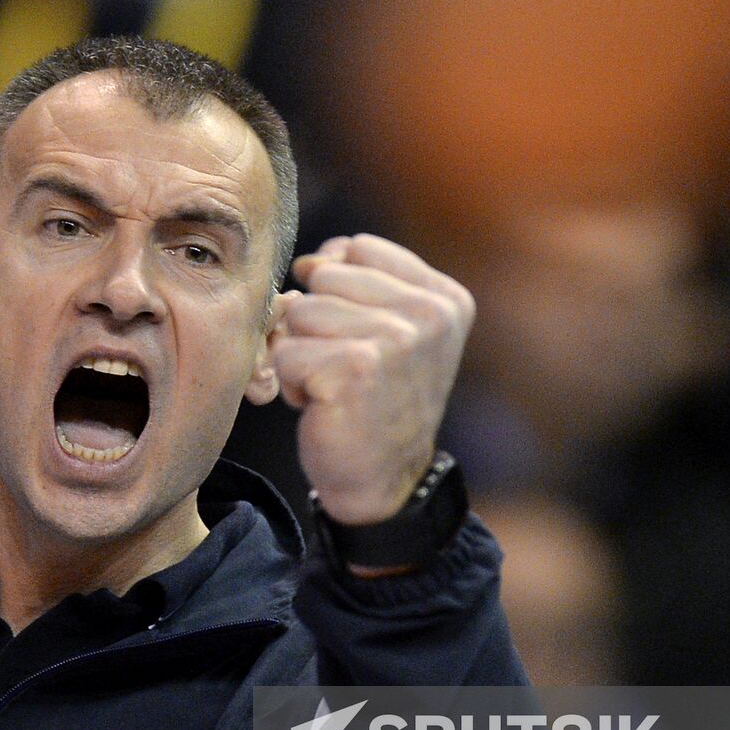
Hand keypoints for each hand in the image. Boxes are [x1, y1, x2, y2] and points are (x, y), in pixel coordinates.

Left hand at [273, 234, 473, 524]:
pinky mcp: (354, 369)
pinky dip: (290, 383)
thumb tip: (311, 261)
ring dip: (302, 354)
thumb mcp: (384, 329)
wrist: (381, 481)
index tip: (361, 338)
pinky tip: (322, 405)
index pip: (357, 248)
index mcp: (444, 298)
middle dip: (317, 325)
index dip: (337, 290)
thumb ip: (355, 279)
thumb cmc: (374, 401)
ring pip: (299, 312)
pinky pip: (285, 352)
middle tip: (346, 369)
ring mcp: (395, 340)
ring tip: (334, 386)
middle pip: (323, 277)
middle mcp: (429, 315)